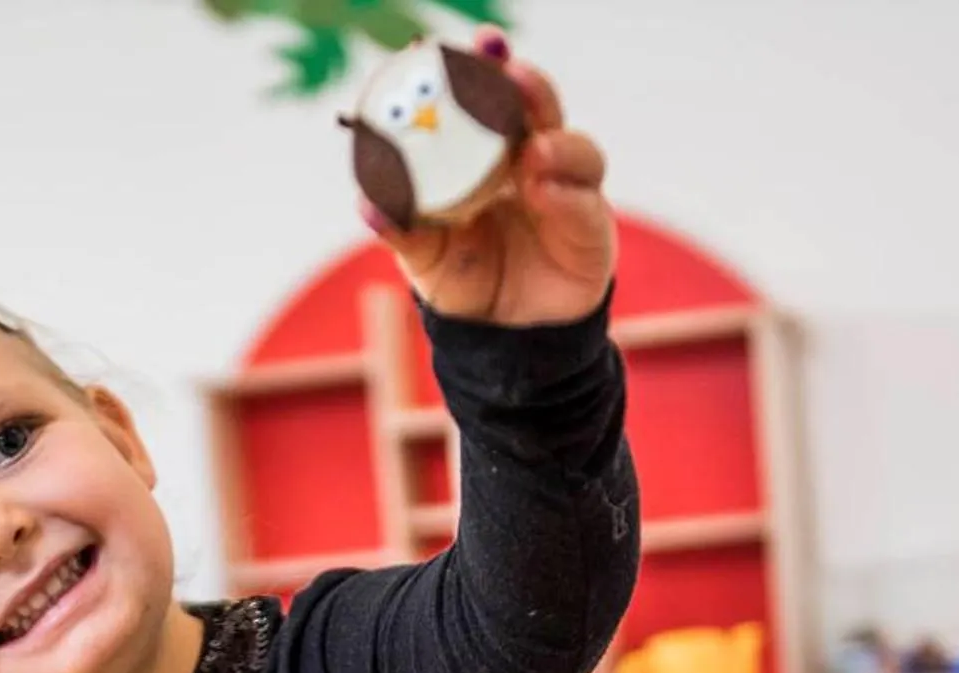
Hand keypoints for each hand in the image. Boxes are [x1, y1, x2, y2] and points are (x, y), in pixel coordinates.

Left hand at [363, 29, 614, 325]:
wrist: (503, 341)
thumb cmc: (465, 280)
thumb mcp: (426, 255)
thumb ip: (403, 229)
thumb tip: (366, 205)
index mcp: (492, 155)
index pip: (494, 101)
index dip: (488, 71)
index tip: (478, 44)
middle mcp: (534, 163)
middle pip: (540, 110)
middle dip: (528, 85)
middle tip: (509, 71)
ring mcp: (569, 193)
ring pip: (575, 150)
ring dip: (555, 143)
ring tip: (533, 152)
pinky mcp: (592, 231)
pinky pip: (586, 206)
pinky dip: (566, 195)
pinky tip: (543, 191)